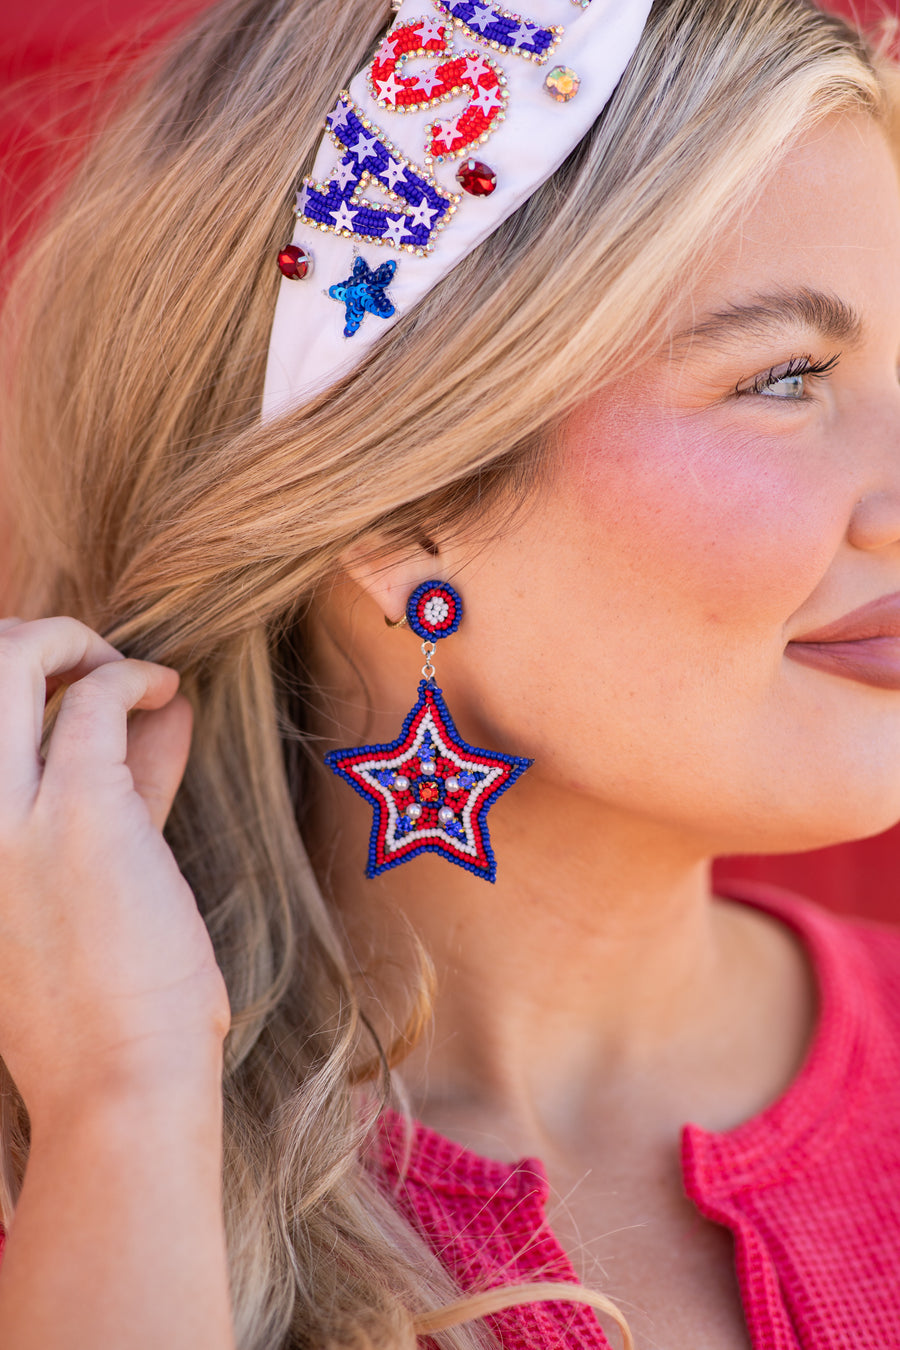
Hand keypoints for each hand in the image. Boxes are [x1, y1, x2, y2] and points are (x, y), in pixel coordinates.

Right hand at [0, 618, 229, 1120]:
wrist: (117, 1087)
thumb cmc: (102, 1007)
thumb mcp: (75, 892)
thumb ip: (117, 793)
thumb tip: (157, 713)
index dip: (24, 694)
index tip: (78, 696)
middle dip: (20, 640)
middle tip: (78, 655)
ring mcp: (3, 813)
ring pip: (5, 659)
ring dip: (67, 638)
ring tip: (119, 664)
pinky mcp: (78, 810)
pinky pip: (98, 697)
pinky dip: (134, 676)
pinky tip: (166, 691)